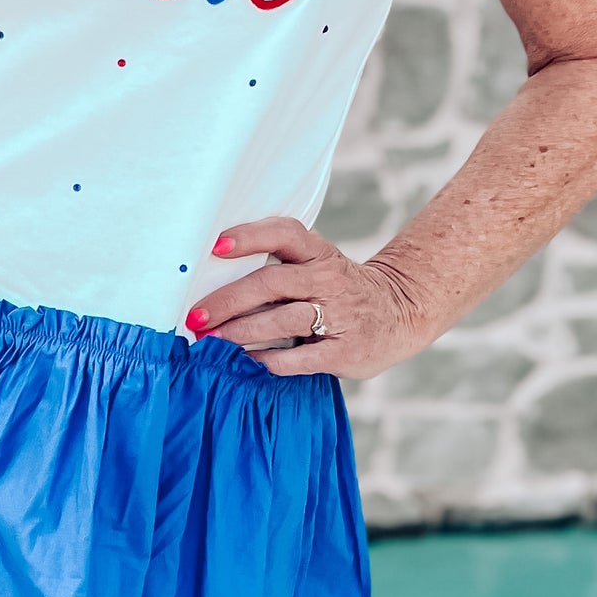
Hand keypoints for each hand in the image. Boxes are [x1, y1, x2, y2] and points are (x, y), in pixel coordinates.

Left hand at [186, 218, 426, 380]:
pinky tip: (245, 362)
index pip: (285, 234)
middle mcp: (329, 279)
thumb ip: (278, 267)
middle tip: (196, 316)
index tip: (216, 247)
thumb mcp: (317, 265)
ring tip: (210, 341)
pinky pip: (299, 358)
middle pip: (272, 282)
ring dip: (242, 331)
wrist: (401, 313)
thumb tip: (211, 281)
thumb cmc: (339, 290)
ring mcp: (340, 315)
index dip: (250, 237)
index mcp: (318, 253)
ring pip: (283, 320)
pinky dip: (268, 360)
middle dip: (228, 299)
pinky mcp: (345, 351)